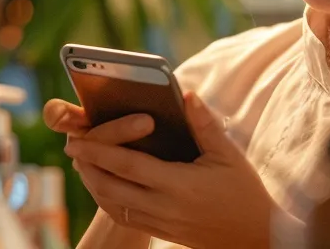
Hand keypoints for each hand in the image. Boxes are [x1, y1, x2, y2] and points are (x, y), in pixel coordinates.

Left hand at [52, 93, 278, 248]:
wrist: (256, 237)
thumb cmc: (244, 192)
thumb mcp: (229, 155)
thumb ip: (205, 125)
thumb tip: (188, 95)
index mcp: (180, 184)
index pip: (128, 166)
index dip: (99, 152)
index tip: (78, 140)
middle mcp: (165, 206)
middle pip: (111, 187)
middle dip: (88, 167)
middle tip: (73, 147)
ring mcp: (161, 223)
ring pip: (113, 206)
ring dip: (94, 184)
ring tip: (84, 164)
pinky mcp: (161, 232)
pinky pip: (124, 219)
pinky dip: (108, 201)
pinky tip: (104, 186)